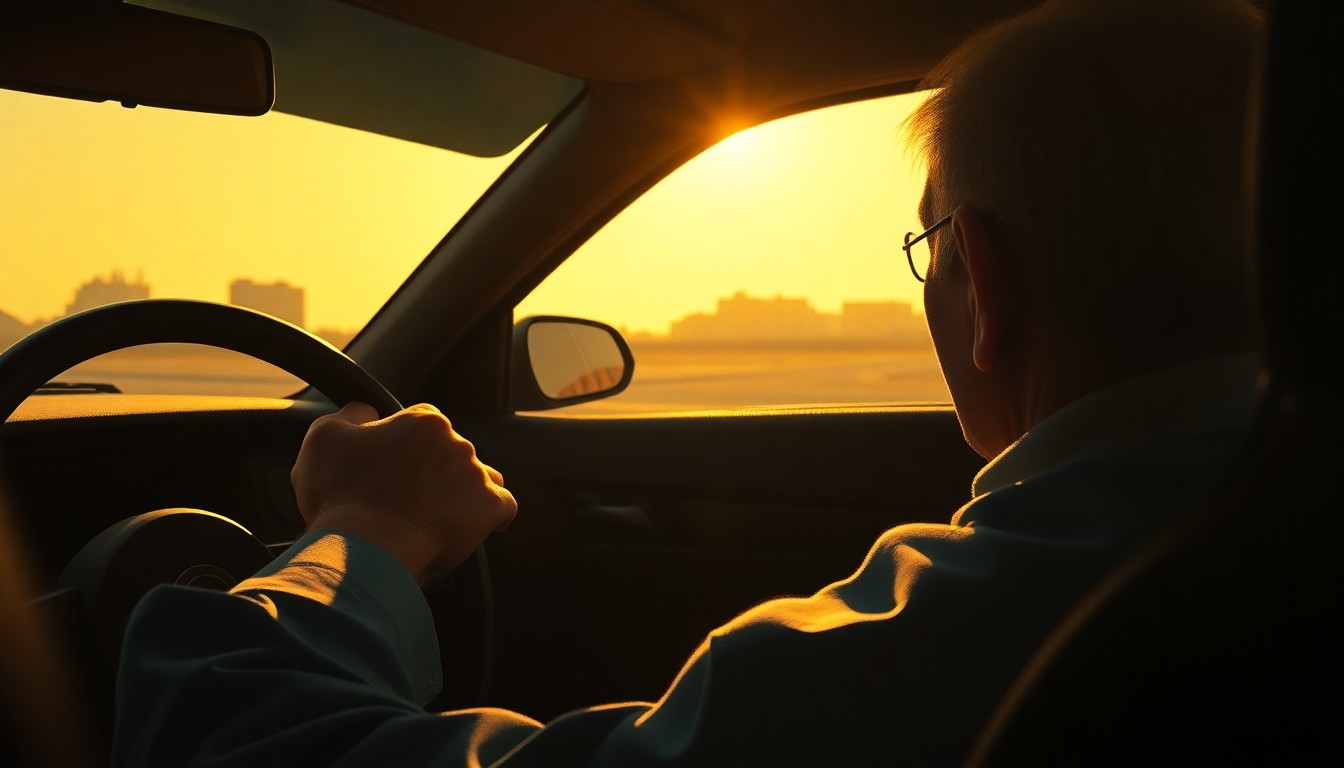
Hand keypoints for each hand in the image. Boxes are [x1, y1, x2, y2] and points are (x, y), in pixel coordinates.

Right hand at [290, 402, 516, 581]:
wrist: (364, 550)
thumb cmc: (341, 496)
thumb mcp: (325, 438)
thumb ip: (351, 414)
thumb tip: (368, 412)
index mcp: (424, 421)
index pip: (423, 425)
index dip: (405, 447)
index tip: (391, 469)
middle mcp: (458, 442)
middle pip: (450, 451)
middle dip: (431, 471)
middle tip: (404, 498)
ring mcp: (476, 476)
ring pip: (479, 476)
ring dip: (461, 490)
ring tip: (433, 513)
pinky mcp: (489, 509)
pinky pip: (502, 507)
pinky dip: (490, 515)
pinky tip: (473, 524)